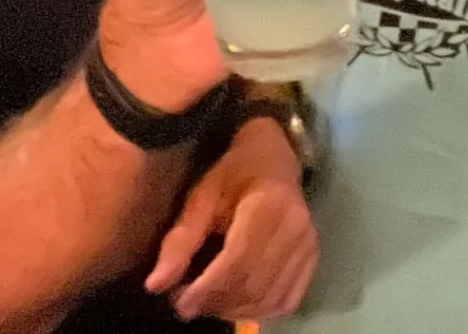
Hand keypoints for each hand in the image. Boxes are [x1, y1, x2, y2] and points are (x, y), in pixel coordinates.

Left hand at [144, 117, 317, 320]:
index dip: (207, 288)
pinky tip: (235, 304)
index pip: (238, 260)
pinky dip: (259, 311)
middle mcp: (295, 227)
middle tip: (187, 302)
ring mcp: (308, 245)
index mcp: (267, 204)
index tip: (180, 303)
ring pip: (270, 298)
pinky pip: (286, 301)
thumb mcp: (201, 196)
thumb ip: (180, 240)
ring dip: (234, 310)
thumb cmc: (232, 173)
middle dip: (217, 302)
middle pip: (254, 284)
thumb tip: (155, 285)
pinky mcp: (312, 258)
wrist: (273, 156)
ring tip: (207, 302)